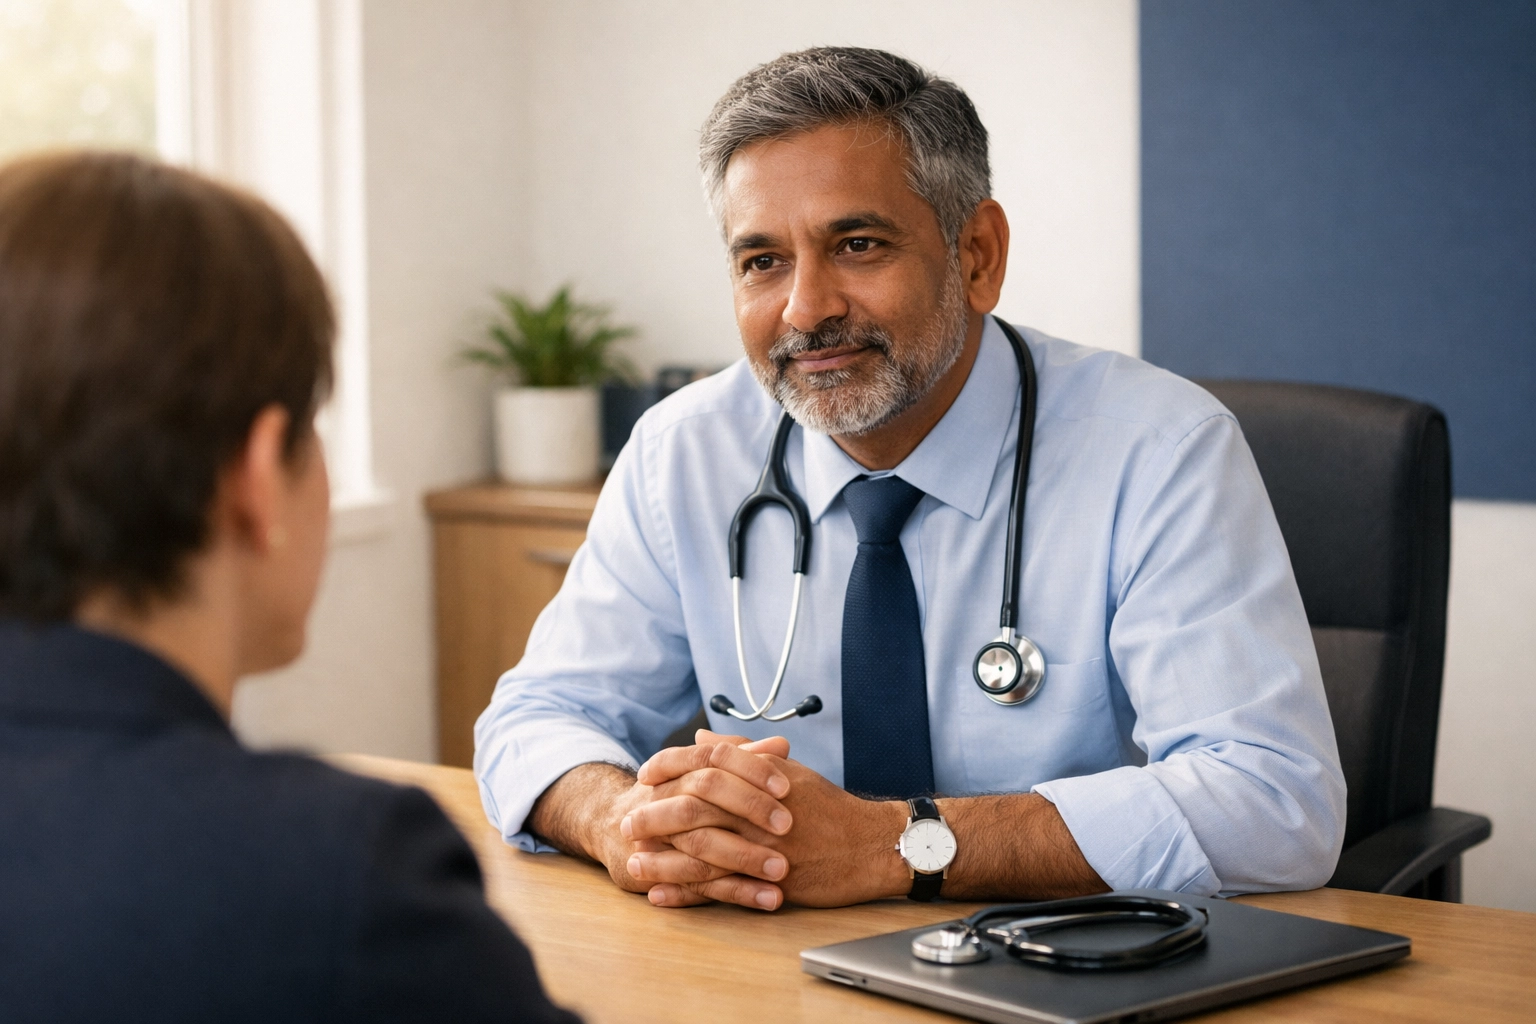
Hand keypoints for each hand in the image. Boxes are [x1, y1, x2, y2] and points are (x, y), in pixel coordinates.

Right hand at [528, 736, 794, 911]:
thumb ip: (744, 758)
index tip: (786, 785)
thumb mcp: (707, 773)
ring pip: (700, 848)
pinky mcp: (656, 875)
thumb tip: (781, 744)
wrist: (618, 828)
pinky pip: (699, 887)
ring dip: (745, 861)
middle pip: (703, 800)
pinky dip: (737, 894)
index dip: (749, 769)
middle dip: (747, 812)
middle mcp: (660, 798)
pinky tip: (768, 899)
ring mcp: (654, 838)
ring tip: (783, 872)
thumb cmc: (676, 797)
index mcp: (676, 768)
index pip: (712, 758)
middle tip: (788, 826)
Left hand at [631, 732, 910, 908]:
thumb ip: (741, 753)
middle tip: (628, 821)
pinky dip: (685, 893)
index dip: (670, 765)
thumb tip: (700, 738)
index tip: (644, 773)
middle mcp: (759, 808)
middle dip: (655, 815)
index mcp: (761, 776)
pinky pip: (719, 888)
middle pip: (694, 806)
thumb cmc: (829, 807)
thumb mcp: (788, 771)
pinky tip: (661, 895)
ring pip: (700, 850)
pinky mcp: (769, 881)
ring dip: (662, 859)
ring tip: (634, 863)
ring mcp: (763, 846)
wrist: (870, 845)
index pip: (705, 762)